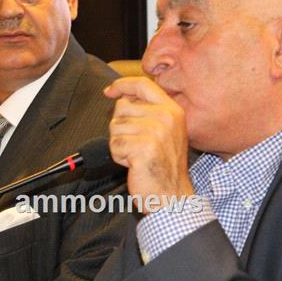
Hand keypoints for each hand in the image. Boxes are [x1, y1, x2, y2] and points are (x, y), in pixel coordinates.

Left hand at [104, 77, 194, 213]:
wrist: (173, 196)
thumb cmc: (164, 167)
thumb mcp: (165, 131)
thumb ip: (148, 111)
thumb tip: (121, 96)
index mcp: (172, 110)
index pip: (143, 85)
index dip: (122, 85)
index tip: (109, 91)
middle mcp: (166, 117)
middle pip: (122, 107)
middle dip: (121, 126)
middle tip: (137, 144)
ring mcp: (155, 131)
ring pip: (115, 127)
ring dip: (120, 143)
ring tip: (137, 156)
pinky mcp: (143, 147)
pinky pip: (115, 145)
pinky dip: (118, 157)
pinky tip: (134, 164)